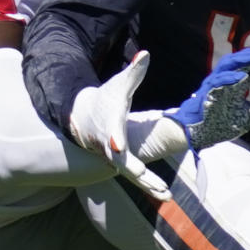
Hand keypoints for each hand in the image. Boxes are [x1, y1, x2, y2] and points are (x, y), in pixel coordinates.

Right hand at [69, 51, 170, 200]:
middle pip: (121, 159)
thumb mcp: (119, 86)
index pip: (111, 133)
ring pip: (130, 174)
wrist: (82, 117)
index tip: (117, 144)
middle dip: (132, 168)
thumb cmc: (104, 100)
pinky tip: (165, 195)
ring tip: (166, 194)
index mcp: (110, 125)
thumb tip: (145, 53)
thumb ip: (134, 73)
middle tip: (143, 176)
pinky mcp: (119, 164)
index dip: (115, 138)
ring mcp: (113, 157)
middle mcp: (109, 145)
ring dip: (147, 184)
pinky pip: (135, 177)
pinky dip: (148, 185)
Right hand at [166, 40, 249, 150]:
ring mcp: (217, 84)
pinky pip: (217, 83)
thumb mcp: (249, 116)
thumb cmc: (220, 122)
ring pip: (229, 64)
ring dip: (244, 58)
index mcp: (239, 82)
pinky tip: (242, 77)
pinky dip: (229, 78)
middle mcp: (229, 78)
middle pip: (246, 59)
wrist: (198, 134)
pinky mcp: (207, 94)